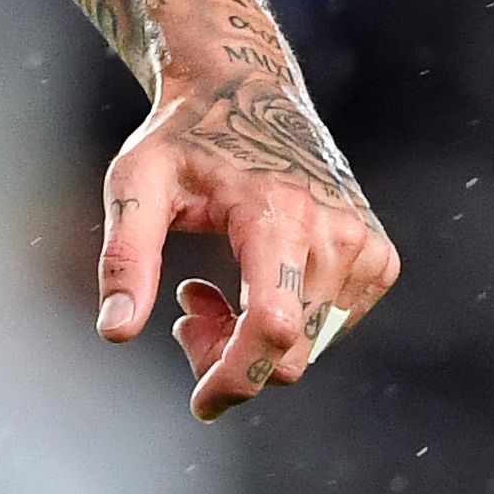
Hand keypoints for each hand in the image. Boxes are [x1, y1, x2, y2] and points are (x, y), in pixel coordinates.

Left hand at [94, 54, 397, 421]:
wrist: (247, 91)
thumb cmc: (184, 138)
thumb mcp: (136, 183)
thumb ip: (124, 256)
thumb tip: (115, 332)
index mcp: (278, 212)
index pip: (273, 324)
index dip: (237, 376)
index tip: (203, 402)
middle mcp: (335, 230)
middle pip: (287, 349)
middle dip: (228, 356)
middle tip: (185, 307)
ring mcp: (364, 245)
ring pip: (309, 347)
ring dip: (252, 339)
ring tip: (211, 287)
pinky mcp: (378, 257)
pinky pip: (332, 328)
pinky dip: (288, 325)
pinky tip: (254, 281)